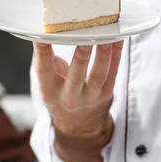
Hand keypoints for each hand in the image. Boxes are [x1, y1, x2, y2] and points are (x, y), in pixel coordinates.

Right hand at [33, 41, 123, 161]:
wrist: (79, 127)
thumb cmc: (61, 96)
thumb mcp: (48, 84)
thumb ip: (48, 62)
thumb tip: (52, 35)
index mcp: (50, 91)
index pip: (44, 70)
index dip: (42, 52)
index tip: (42, 34)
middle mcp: (70, 96)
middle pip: (76, 75)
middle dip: (81, 55)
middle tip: (84, 35)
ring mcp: (91, 96)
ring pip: (99, 74)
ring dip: (103, 54)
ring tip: (106, 35)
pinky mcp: (107, 93)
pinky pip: (113, 72)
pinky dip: (117, 54)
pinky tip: (118, 38)